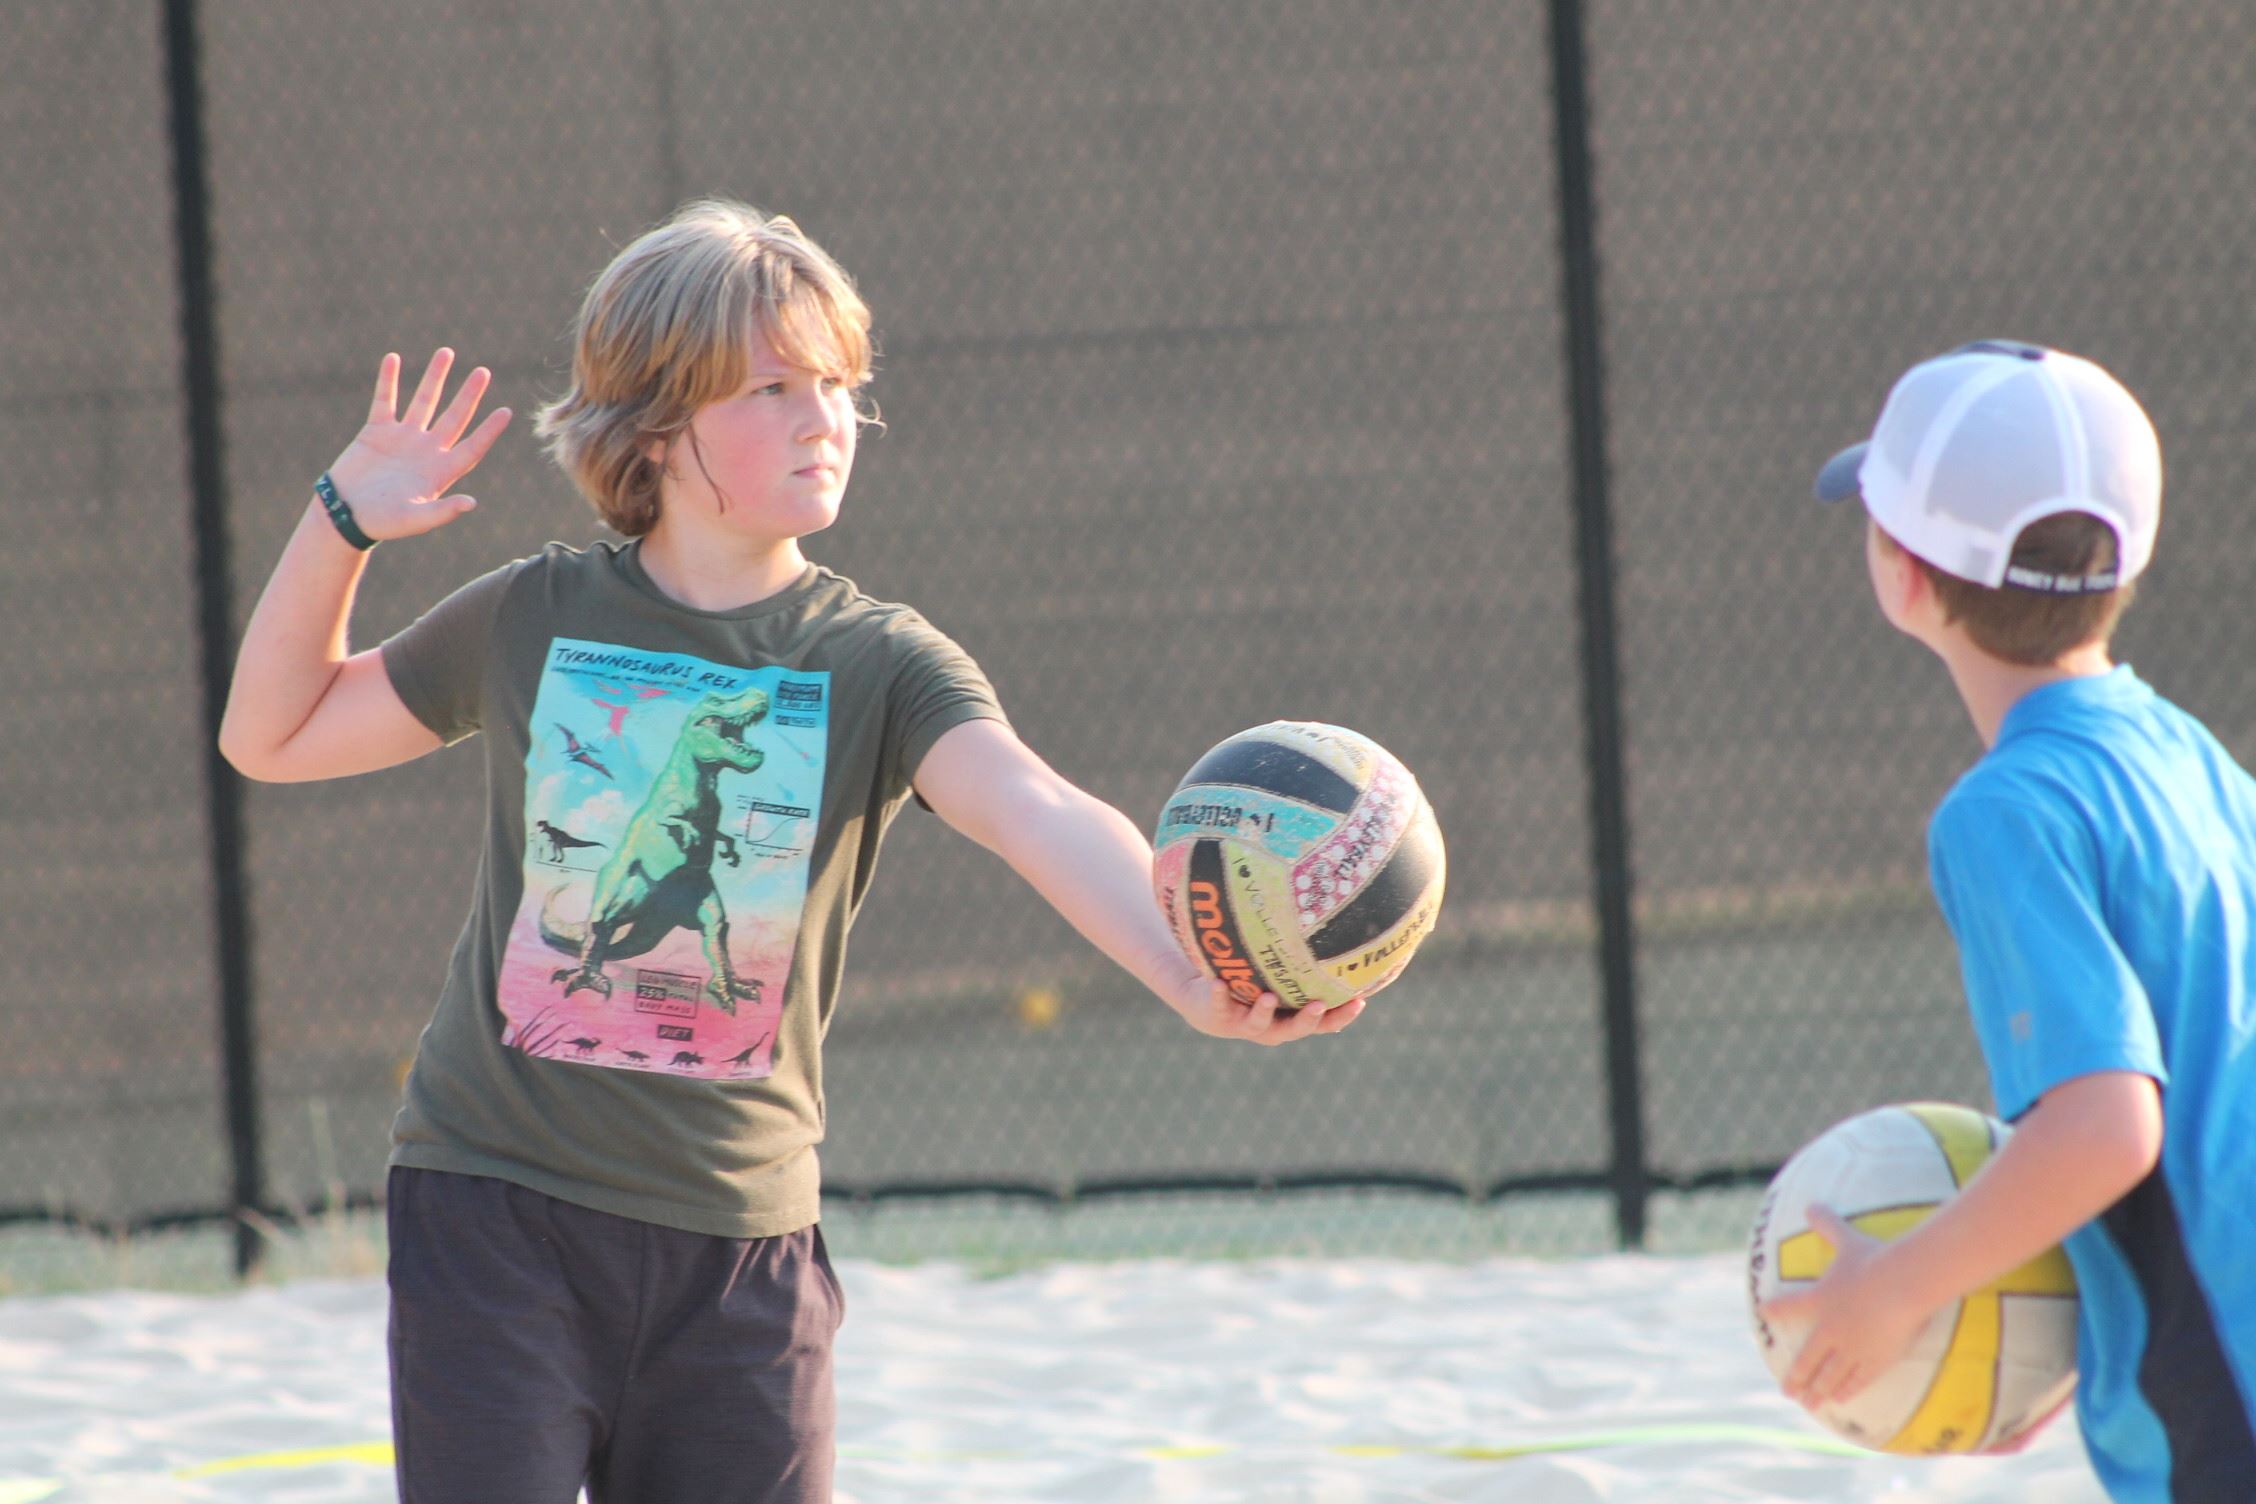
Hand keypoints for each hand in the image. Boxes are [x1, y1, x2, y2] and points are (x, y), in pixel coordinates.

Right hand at [323, 349, 510, 540]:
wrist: (344, 514)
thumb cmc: (381, 523)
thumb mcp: (414, 520)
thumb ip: (442, 511)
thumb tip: (471, 503)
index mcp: (440, 471)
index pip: (472, 446)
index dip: (490, 430)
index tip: (507, 411)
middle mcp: (427, 450)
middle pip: (454, 417)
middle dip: (469, 395)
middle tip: (484, 371)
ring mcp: (403, 438)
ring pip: (424, 401)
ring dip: (434, 378)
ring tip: (446, 353)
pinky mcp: (376, 431)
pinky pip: (385, 400)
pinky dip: (388, 380)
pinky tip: (393, 358)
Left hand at [1169, 972, 1365, 1044]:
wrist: (1208, 1004)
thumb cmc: (1254, 984)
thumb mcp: (1279, 975)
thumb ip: (1301, 961)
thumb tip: (1333, 920)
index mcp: (1292, 1018)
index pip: (1324, 1022)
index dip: (1342, 1015)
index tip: (1360, 1000)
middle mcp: (1273, 1027)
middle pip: (1295, 1029)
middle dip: (1308, 1019)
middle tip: (1319, 1004)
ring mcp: (1246, 1024)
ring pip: (1258, 1024)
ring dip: (1264, 1011)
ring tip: (1268, 997)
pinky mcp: (1219, 1016)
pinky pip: (1220, 1005)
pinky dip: (1219, 995)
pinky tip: (1218, 983)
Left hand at [1760, 1205, 1934, 1408]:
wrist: (1899, 1283)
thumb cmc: (1873, 1260)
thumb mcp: (1846, 1239)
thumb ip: (1827, 1224)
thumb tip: (1812, 1202)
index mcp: (1820, 1300)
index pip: (1791, 1305)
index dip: (1777, 1309)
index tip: (1764, 1313)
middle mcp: (1829, 1329)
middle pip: (1807, 1358)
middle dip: (1795, 1376)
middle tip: (1785, 1391)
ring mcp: (1851, 1347)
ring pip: (1829, 1375)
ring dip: (1816, 1389)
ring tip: (1807, 1402)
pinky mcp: (1874, 1359)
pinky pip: (1856, 1380)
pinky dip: (1845, 1390)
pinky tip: (1838, 1399)